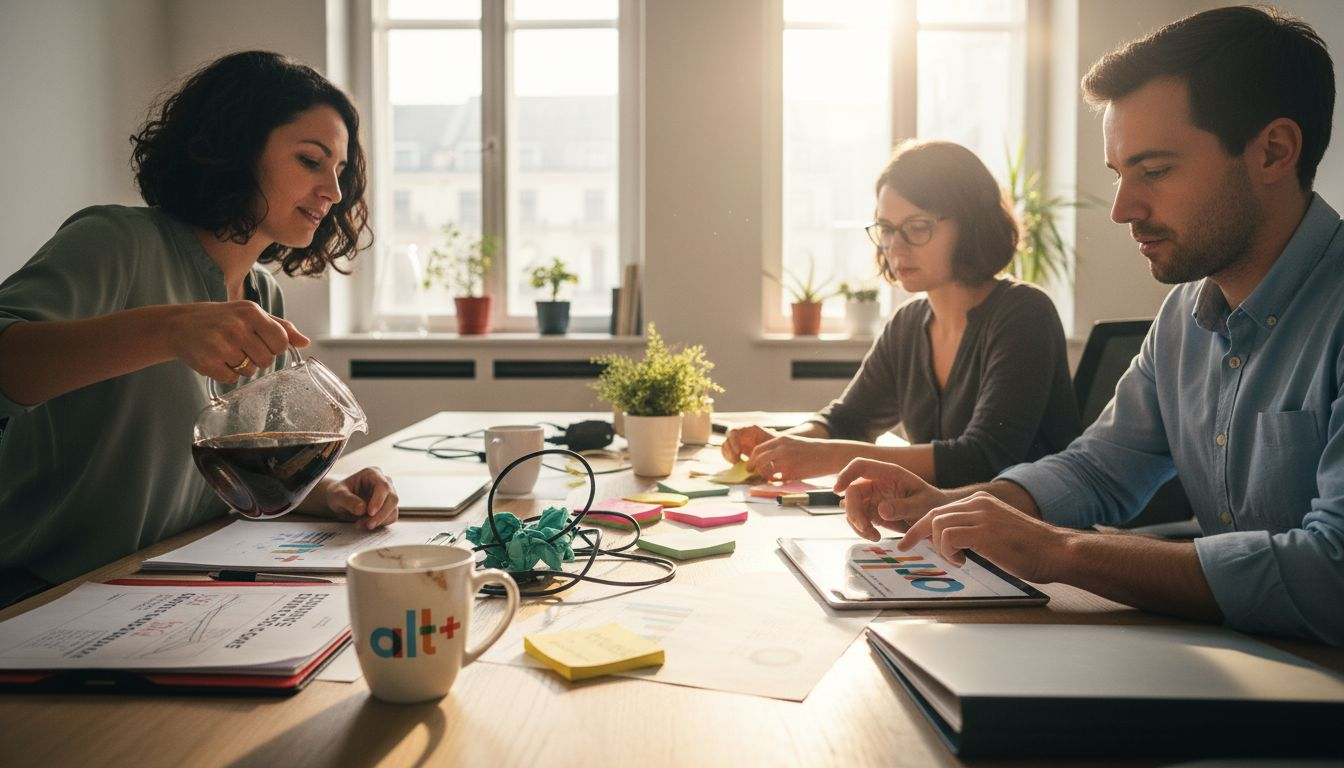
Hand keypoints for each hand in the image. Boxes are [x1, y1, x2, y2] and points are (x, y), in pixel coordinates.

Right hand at [166, 300, 309, 382]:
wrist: (180, 325)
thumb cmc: (221, 319)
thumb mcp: (251, 315)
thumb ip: (280, 327)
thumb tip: (305, 342)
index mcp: (251, 312)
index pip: (281, 342)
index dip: (275, 348)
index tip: (263, 343)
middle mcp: (237, 327)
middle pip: (267, 360)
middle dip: (258, 358)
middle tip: (241, 347)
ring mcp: (221, 345)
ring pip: (250, 371)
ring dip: (241, 366)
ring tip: (227, 352)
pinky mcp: (208, 362)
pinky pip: (231, 379)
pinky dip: (226, 374)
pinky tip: (216, 359)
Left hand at [322, 467, 398, 529]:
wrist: (339, 501)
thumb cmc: (338, 493)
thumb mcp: (337, 495)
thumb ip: (348, 500)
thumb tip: (361, 509)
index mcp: (372, 474)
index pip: (383, 486)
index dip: (379, 500)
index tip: (370, 512)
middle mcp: (384, 483)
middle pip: (392, 498)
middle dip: (381, 514)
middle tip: (368, 524)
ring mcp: (387, 495)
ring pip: (393, 510)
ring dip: (379, 521)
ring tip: (360, 524)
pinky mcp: (388, 507)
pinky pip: (390, 517)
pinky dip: (379, 524)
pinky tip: (365, 524)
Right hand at [721, 425, 776, 463]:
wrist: (779, 450)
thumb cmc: (777, 446)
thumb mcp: (772, 447)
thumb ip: (765, 453)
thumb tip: (760, 463)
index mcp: (749, 428)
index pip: (734, 430)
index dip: (733, 441)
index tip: (738, 452)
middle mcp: (741, 433)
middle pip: (728, 438)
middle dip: (730, 450)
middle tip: (736, 461)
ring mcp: (738, 441)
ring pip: (725, 446)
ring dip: (728, 455)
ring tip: (737, 463)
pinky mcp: (736, 450)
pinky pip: (727, 453)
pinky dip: (729, 459)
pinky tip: (737, 464)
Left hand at [746, 434, 839, 480]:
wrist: (828, 454)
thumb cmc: (813, 450)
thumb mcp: (793, 442)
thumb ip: (779, 448)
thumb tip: (766, 458)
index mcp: (781, 440)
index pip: (758, 449)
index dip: (752, 458)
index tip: (751, 464)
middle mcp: (780, 449)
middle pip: (758, 460)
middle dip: (753, 468)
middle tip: (752, 473)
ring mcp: (785, 461)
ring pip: (766, 471)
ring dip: (766, 476)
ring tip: (771, 478)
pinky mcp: (790, 473)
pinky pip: (778, 480)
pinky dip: (778, 481)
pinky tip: (783, 480)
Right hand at [834, 458, 951, 540]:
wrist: (937, 518)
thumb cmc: (933, 504)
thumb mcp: (922, 505)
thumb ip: (903, 507)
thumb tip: (881, 510)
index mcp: (889, 473)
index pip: (860, 466)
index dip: (845, 474)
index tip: (837, 490)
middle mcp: (877, 483)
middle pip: (852, 491)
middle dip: (853, 511)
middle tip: (864, 528)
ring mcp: (873, 498)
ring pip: (852, 507)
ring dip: (857, 523)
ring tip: (874, 537)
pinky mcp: (873, 512)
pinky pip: (859, 519)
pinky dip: (862, 530)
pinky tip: (874, 537)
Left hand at [897, 491, 1067, 582]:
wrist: (1055, 551)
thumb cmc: (1031, 549)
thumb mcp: (997, 531)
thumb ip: (975, 530)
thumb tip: (952, 543)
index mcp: (982, 502)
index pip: (942, 509)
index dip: (922, 525)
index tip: (909, 538)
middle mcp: (979, 504)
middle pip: (933, 514)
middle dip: (916, 532)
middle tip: (906, 546)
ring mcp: (981, 516)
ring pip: (938, 524)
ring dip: (940, 547)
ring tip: (957, 559)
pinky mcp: (983, 532)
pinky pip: (948, 537)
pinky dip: (948, 552)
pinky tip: (964, 561)